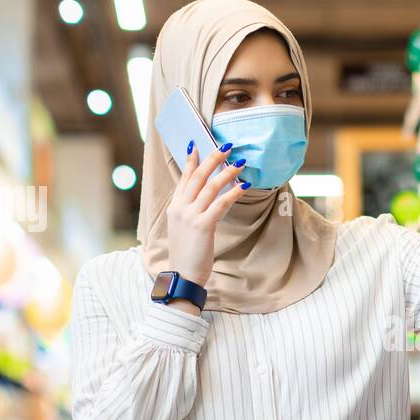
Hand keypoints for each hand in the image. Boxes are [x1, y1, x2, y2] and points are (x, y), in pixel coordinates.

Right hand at [166, 143, 247, 286]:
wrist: (183, 275)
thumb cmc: (187, 254)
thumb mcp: (183, 228)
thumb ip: (191, 212)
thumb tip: (204, 200)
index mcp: (175, 207)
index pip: (184, 178)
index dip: (192, 161)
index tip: (196, 145)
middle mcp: (180, 208)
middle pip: (198, 177)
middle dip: (213, 159)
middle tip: (226, 146)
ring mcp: (190, 216)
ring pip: (210, 187)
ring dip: (227, 173)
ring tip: (240, 163)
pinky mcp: (202, 225)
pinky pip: (220, 204)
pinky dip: (233, 193)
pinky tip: (244, 186)